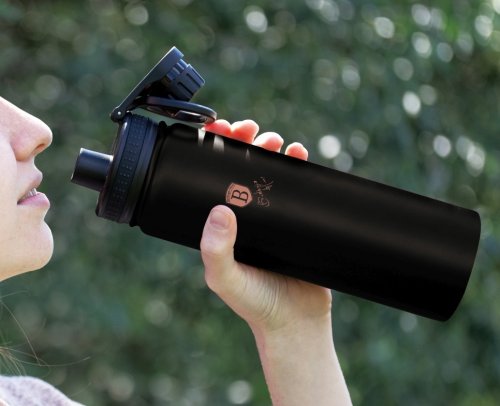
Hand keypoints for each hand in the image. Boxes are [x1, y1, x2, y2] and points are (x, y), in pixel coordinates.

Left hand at [200, 119, 331, 333]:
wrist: (297, 323)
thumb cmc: (256, 305)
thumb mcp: (226, 279)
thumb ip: (216, 250)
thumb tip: (219, 210)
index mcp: (221, 224)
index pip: (213, 178)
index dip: (215, 151)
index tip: (221, 132)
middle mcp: (244, 216)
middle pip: (242, 168)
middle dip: (245, 143)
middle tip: (251, 131)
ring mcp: (272, 217)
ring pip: (269, 172)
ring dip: (271, 149)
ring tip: (277, 141)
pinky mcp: (297, 220)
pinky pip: (297, 186)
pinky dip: (297, 166)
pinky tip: (299, 154)